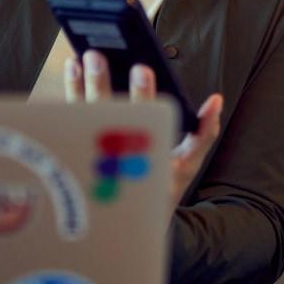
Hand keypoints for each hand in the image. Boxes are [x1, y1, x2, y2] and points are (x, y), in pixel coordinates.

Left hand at [64, 50, 222, 210]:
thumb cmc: (159, 188)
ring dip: (78, 86)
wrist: (124, 226)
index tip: (142, 69)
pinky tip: (70, 75)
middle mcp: (115, 155)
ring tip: (78, 60)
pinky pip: (68, 124)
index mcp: (147, 153)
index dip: (143, 94)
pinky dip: (67, 97)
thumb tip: (216, 100)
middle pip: (106, 114)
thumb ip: (205, 131)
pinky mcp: (75, 154)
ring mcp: (91, 155)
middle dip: (100, 83)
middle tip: (96, 56)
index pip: (145, 119)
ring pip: (81, 117)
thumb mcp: (188, 164)